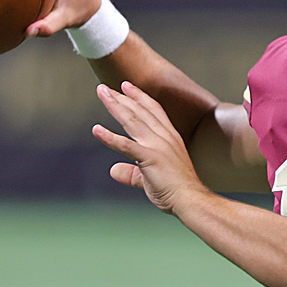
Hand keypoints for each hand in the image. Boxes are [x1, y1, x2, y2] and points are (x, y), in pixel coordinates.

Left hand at [92, 81, 207, 213]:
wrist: (191, 200)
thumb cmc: (175, 191)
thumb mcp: (149, 178)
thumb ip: (131, 173)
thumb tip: (113, 171)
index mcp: (170, 138)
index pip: (153, 111)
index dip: (139, 97)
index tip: (126, 86)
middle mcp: (164, 137)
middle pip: (140, 111)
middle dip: (122, 97)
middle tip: (105, 88)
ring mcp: (157, 146)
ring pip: (132, 120)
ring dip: (115, 105)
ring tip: (101, 92)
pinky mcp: (149, 158)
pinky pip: (125, 145)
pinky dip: (109, 137)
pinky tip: (96, 129)